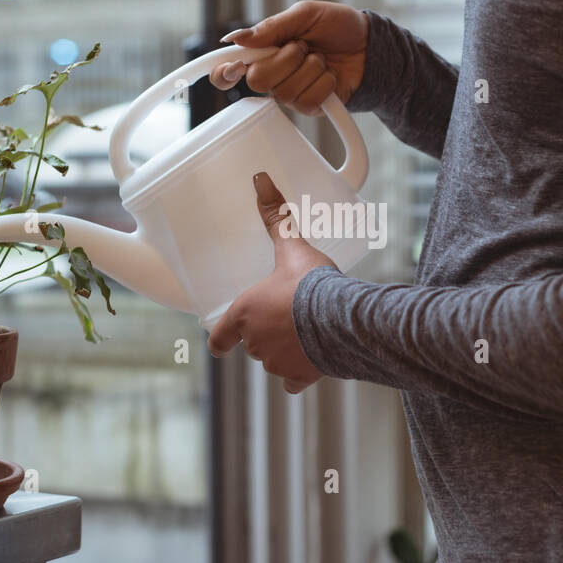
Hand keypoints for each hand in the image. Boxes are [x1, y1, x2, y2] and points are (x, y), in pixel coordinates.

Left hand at [207, 172, 336, 392]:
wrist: (343, 318)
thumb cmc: (311, 283)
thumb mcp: (292, 247)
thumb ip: (275, 217)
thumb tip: (260, 179)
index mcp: (245, 314)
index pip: (219, 337)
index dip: (220, 339)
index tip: (220, 341)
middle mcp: (255, 343)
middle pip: (252, 344)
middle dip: (265, 334)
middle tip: (284, 318)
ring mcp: (277, 363)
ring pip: (273, 362)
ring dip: (282, 352)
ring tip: (302, 334)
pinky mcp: (300, 377)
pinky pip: (292, 383)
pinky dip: (298, 376)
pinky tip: (310, 364)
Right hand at [209, 0, 368, 114]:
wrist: (369, 45)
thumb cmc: (338, 27)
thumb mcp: (306, 14)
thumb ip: (273, 26)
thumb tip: (238, 37)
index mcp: (265, 51)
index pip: (230, 69)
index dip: (223, 73)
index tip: (233, 67)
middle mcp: (274, 75)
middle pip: (258, 81)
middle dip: (285, 59)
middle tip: (303, 46)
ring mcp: (291, 93)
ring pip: (285, 92)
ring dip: (310, 68)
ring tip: (321, 58)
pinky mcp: (311, 107)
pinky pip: (308, 101)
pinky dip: (325, 83)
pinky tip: (330, 75)